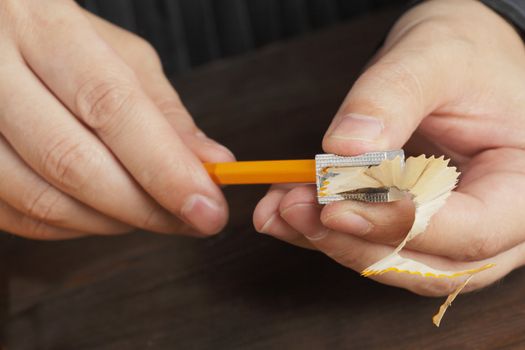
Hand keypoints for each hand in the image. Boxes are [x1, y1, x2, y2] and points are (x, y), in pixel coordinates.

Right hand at [0, 0, 233, 238]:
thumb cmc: (62, 41)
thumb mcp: (120, 57)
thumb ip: (164, 113)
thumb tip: (210, 164)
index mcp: (41, 25)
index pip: (111, 107)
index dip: (164, 167)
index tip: (207, 204)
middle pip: (71, 161)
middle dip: (144, 206)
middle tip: (191, 219)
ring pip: (41, 199)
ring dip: (111, 221)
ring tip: (151, 211)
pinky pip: (19, 216)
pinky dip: (74, 226)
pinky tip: (103, 211)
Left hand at [253, 0, 524, 295]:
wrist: (460, 60)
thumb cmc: (466, 54)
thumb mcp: (434, 59)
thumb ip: (392, 98)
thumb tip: (343, 149)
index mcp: (521, 187)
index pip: (469, 231)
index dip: (397, 224)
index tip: (334, 206)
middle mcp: (493, 223)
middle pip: (425, 264)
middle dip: (353, 243)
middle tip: (295, 209)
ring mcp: (452, 231)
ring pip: (392, 261)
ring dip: (331, 240)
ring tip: (281, 206)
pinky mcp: (412, 224)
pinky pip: (371, 242)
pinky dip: (326, 230)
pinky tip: (285, 209)